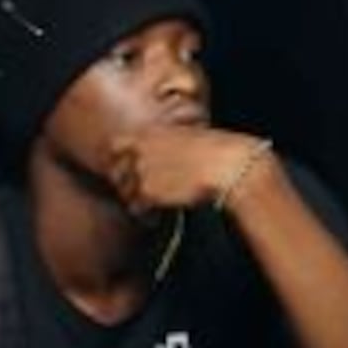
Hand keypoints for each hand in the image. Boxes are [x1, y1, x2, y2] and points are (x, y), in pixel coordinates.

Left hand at [101, 124, 272, 216]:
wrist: (230, 166)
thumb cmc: (219, 151)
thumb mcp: (190, 136)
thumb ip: (168, 143)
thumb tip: (162, 155)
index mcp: (150, 131)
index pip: (116, 144)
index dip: (121, 158)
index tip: (130, 168)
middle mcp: (140, 149)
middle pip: (117, 170)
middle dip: (126, 182)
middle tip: (143, 192)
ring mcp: (141, 170)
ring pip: (125, 191)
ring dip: (136, 199)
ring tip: (152, 207)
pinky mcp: (148, 192)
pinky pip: (137, 207)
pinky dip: (145, 214)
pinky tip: (157, 216)